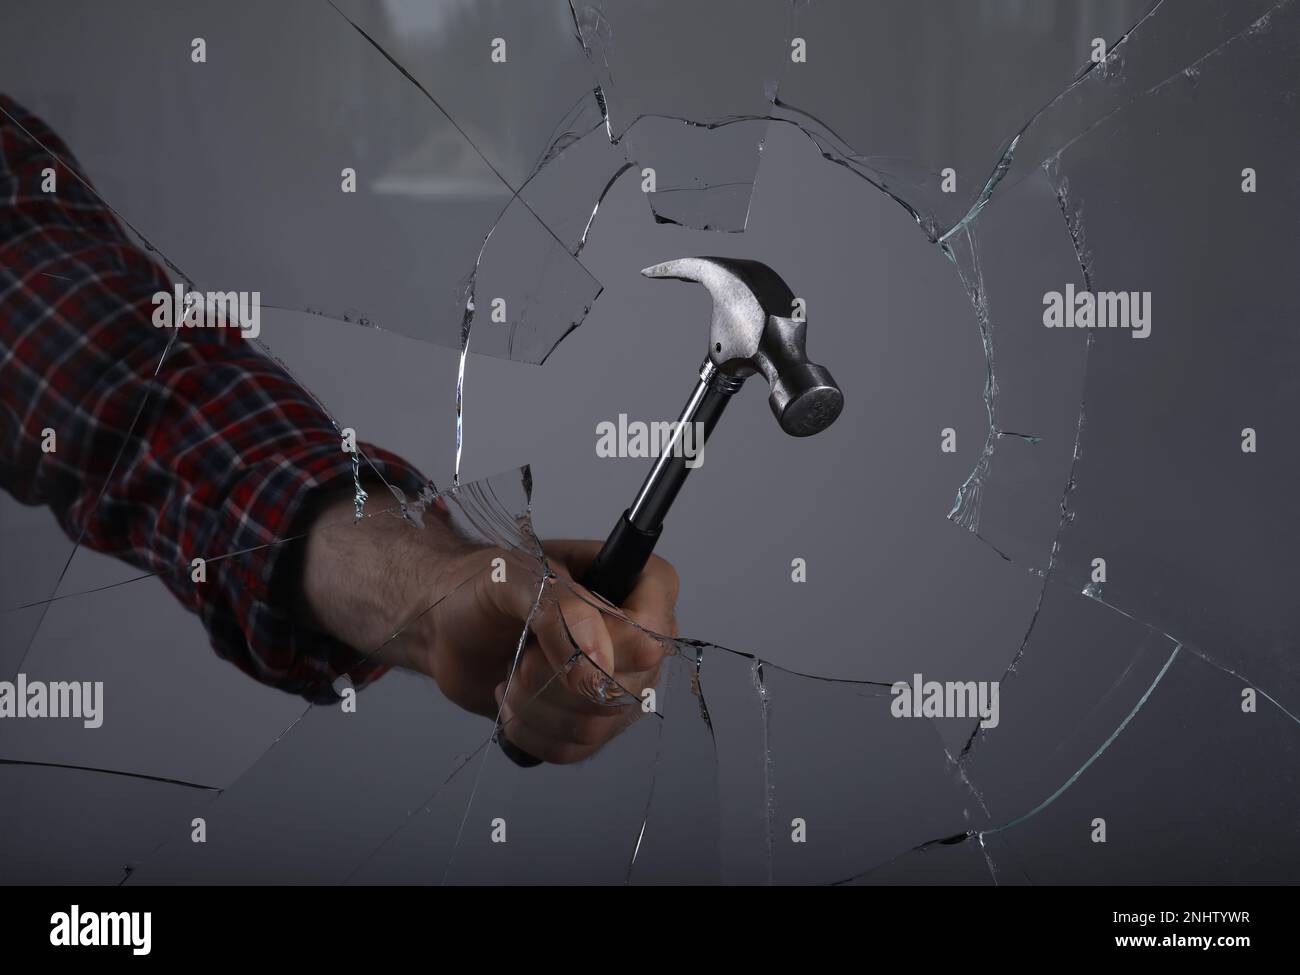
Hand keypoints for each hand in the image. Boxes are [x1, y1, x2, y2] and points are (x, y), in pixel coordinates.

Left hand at [297, 491, 678, 763]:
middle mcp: (644, 637)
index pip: (651, 634)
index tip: (548, 647)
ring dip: (537, 707)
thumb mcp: (517, 576)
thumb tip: (597, 657)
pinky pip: (578, 750)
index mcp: (642, 583)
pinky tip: (514, 704)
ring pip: (598, 725)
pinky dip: (532, 733)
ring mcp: (624, 684)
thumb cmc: (486, 586)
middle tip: (520, 656)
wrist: (450, 623)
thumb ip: (560, 607)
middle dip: (554, 679)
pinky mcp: (596, 723)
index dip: (602, 650)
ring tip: (513, 678)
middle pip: (623, 687)